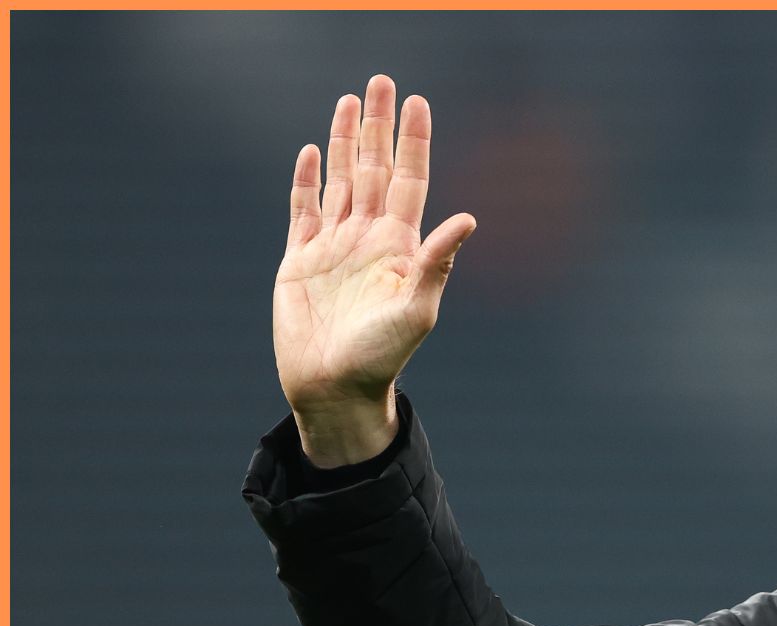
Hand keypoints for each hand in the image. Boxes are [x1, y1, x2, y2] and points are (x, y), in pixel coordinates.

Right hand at [274, 74, 475, 465]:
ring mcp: (334, 245)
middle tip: (381, 81)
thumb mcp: (417, 310)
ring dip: (344, 141)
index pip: (409, 179)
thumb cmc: (382, 357)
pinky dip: (306, 179)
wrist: (334, 387)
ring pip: (340, 180)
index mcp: (400, 245)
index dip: (413, 141)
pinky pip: (303, 209)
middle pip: (374, 168)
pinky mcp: (299, 259)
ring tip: (348, 102)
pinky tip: (312, 151)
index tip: (417, 102)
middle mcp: (369, 238)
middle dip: (377, 126)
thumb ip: (438, 262)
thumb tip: (469, 218)